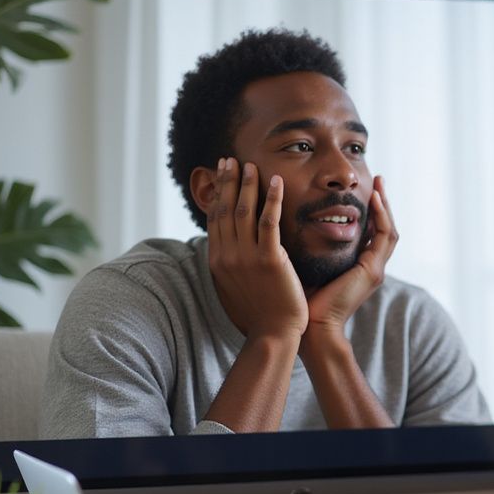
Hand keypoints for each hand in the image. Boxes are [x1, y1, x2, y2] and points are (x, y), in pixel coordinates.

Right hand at [208, 158, 307, 340]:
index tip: (221, 173)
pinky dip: (273, 199)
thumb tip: (228, 250)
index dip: (218, 193)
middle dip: (228, 181)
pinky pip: (269, 222)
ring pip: (244, 211)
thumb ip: (231, 264)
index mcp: (218, 260)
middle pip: (225, 209)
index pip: (216, 218)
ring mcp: (247, 257)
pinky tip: (277, 182)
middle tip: (231, 160)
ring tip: (251, 165)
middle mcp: (227, 255)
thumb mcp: (235, 286)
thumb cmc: (258, 313)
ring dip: (247, 184)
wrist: (273, 334)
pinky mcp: (270, 260)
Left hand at [303, 175, 398, 338]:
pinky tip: (374, 198)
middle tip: (377, 179)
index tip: (361, 190)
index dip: (368, 211)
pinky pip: (383, 237)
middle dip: (382, 203)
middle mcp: (370, 267)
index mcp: (357, 267)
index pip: (368, 232)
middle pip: (383, 228)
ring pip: (388, 230)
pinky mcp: (372, 270)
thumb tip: (289, 221)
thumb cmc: (301, 300)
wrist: (310, 328)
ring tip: (378, 183)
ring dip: (385, 205)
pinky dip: (382, 216)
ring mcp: (374, 269)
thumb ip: (308, 246)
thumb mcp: (308, 265)